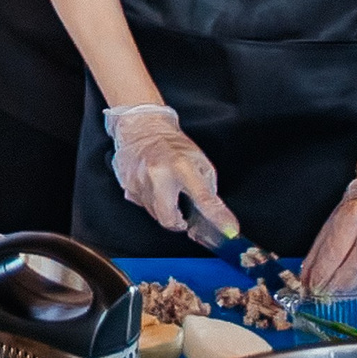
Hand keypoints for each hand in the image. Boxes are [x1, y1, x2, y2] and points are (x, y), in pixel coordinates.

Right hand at [105, 104, 234, 234]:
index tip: (229, 229)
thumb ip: (207, 189)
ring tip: (166, 191)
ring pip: (155, 214)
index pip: (203, 198)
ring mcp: (140, 182)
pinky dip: (150, 202)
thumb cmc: (172, 144)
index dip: (218, 217)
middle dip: (178, 222)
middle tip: (183, 215)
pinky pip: (142, 206)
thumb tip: (215, 216)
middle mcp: (158, 175)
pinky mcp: (127, 187)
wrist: (141, 128)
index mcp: (182, 166)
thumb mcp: (199, 161)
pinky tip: (152, 187)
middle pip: (169, 219)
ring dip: (164, 210)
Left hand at [301, 174, 356, 296]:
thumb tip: (308, 276)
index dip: (321, 273)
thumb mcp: (334, 220)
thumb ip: (320, 250)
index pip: (335, 251)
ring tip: (336, 288)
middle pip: (353, 267)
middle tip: (322, 290)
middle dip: (334, 283)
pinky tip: (355, 283)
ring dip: (349, 287)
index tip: (311, 284)